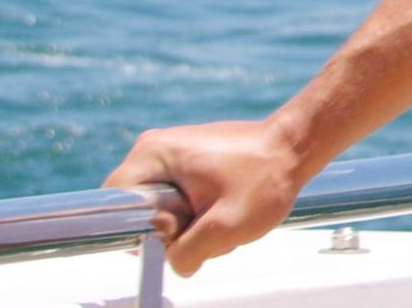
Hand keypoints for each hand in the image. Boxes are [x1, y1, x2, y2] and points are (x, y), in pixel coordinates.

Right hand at [103, 117, 312, 275]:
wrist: (298, 146)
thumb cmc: (266, 178)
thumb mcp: (224, 228)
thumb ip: (185, 254)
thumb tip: (174, 264)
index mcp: (153, 154)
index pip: (113, 205)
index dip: (142, 229)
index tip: (178, 226)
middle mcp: (155, 150)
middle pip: (139, 212)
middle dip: (172, 231)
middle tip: (207, 224)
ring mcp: (172, 156)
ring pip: (161, 212)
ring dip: (191, 227)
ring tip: (225, 216)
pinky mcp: (188, 165)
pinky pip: (177, 204)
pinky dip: (200, 216)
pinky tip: (227, 212)